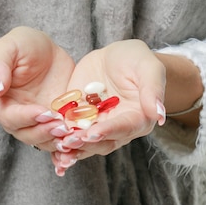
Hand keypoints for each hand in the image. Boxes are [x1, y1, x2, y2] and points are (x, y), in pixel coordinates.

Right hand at [0, 27, 74, 149]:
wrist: (45, 52)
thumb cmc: (22, 45)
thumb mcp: (9, 46)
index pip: (8, 117)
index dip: (26, 117)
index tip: (44, 112)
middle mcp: (14, 118)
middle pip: (26, 134)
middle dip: (45, 132)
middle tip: (62, 126)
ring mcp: (35, 124)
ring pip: (43, 141)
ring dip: (57, 142)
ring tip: (73, 135)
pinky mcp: (54, 125)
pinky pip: (58, 141)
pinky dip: (67, 148)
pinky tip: (78, 148)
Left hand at [51, 40, 166, 172]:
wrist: (115, 57)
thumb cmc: (136, 60)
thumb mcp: (147, 67)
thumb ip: (153, 90)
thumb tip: (160, 115)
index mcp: (138, 118)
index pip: (123, 127)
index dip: (108, 131)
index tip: (93, 133)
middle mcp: (116, 128)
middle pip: (101, 141)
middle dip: (84, 142)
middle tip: (68, 141)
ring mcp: (96, 126)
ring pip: (83, 142)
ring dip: (70, 147)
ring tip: (56, 146)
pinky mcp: (78, 120)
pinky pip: (68, 134)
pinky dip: (57, 141)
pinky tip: (45, 142)